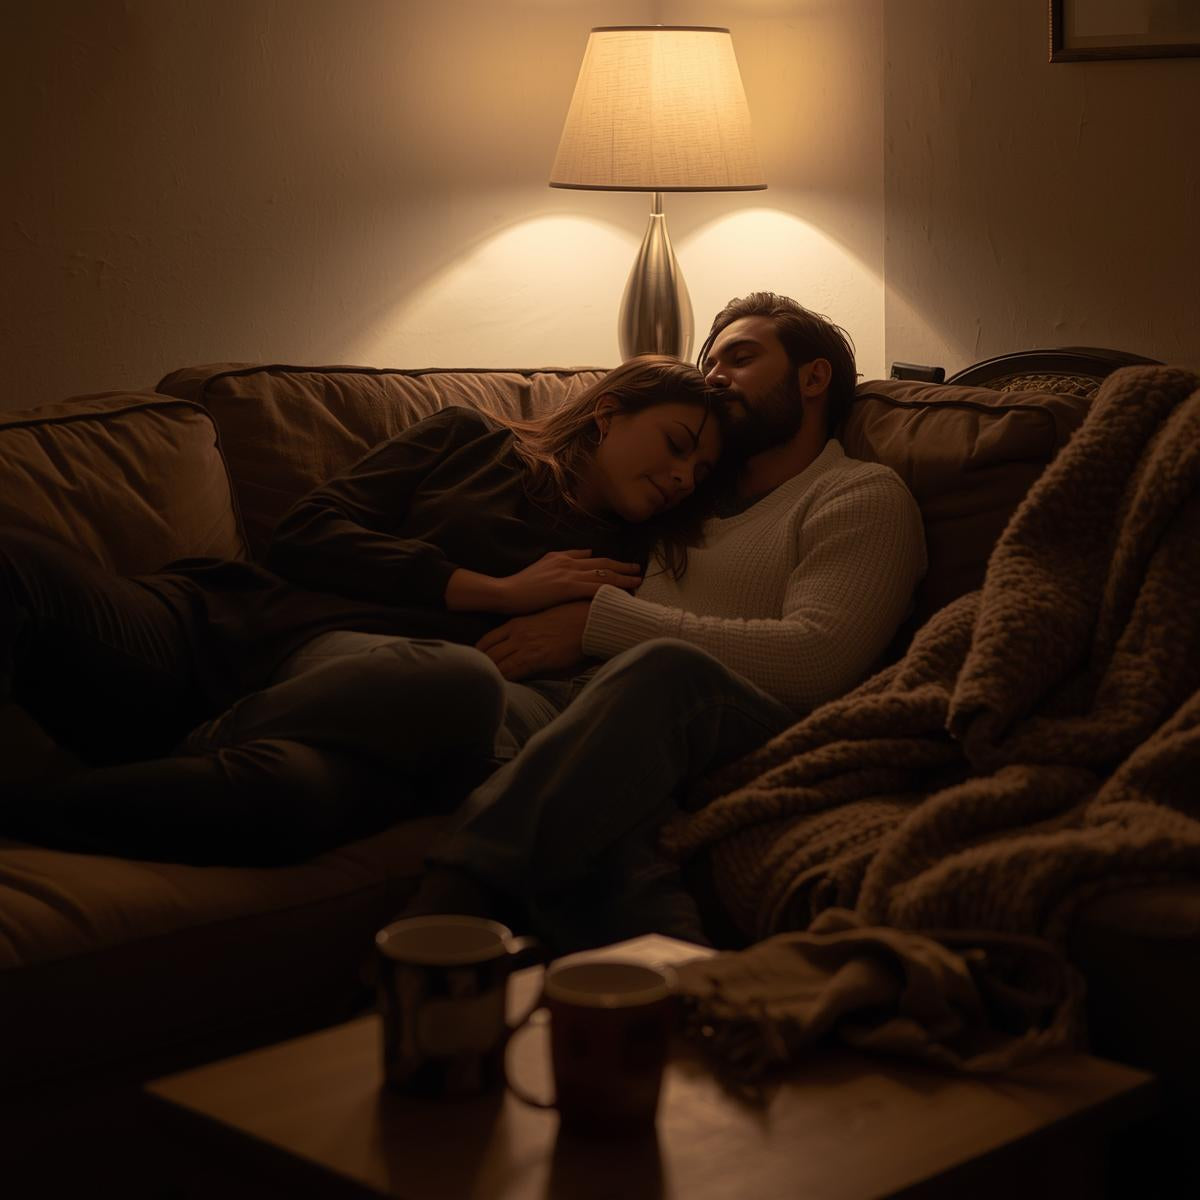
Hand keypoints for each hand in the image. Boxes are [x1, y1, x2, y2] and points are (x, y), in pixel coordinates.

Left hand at [476, 601, 591, 679]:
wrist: (589, 620)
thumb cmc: (571, 620)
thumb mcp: (542, 621)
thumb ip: (528, 633)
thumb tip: (519, 650)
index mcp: (516, 623)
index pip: (486, 641)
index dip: (479, 656)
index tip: (477, 666)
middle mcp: (516, 633)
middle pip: (487, 654)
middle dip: (481, 668)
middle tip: (478, 681)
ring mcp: (525, 646)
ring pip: (496, 664)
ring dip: (491, 676)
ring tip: (487, 688)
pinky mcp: (536, 658)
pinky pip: (512, 673)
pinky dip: (505, 682)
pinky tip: (502, 690)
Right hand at [494, 549, 640, 615]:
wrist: (506, 593)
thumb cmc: (522, 584)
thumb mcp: (545, 564)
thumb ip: (566, 557)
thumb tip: (588, 553)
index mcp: (564, 558)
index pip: (595, 559)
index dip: (612, 563)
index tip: (625, 567)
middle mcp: (570, 563)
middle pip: (604, 564)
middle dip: (624, 568)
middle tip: (639, 571)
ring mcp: (569, 575)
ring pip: (603, 575)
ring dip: (623, 578)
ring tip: (638, 582)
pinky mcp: (567, 588)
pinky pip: (595, 589)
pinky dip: (610, 591)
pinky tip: (621, 595)